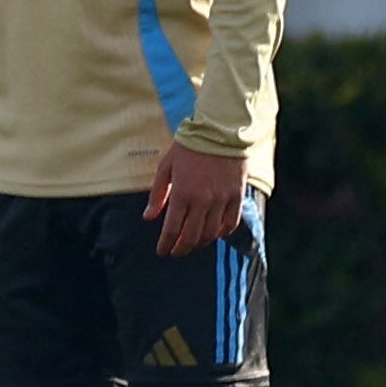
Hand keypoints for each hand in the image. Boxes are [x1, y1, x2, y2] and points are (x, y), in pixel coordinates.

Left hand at [146, 141, 248, 256]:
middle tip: (175, 252)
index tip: (162, 251)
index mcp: (182, 194)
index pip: (172, 229)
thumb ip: (157, 195)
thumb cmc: (188, 149)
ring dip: (201, 244)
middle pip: (192, 236)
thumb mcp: (165, 168)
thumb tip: (148, 218)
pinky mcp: (237, 197)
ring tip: (192, 245)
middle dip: (182, 249)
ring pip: (212, 233)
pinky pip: (231, 223)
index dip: (166, 244)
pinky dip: (222, 233)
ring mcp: (222, 200)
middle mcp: (203, 201)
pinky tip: (214, 235)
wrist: (220, 134)